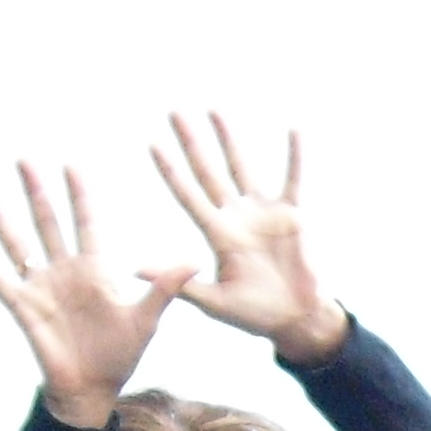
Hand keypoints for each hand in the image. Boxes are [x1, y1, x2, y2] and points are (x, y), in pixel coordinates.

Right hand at [0, 162, 188, 429]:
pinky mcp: (24, 308)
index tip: (71, 164)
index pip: (85, 223)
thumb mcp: (146, 319)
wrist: (94, 390)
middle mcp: (65, 272)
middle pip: (48, 223)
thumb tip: (194, 261)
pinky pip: (1, 280)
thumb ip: (163, 288)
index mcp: (95, 271)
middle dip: (37, 192)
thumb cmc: (120, 355)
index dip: (79, 195)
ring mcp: (42, 288)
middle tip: (24, 159)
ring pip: (18, 244)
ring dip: (2, 218)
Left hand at [154, 114, 344, 366]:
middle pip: (208, 172)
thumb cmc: (255, 315)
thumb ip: (179, 284)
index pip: (188, 196)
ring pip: (241, 167)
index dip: (171, 171)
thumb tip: (134, 271)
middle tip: (174, 112)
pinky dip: (294, 156)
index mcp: (217, 235)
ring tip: (214, 110)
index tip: (152, 144)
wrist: (296, 320)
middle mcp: (236, 218)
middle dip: (191, 143)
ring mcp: (263, 214)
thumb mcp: (214, 303)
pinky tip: (294, 130)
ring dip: (228, 139)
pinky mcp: (292, 216)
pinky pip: (293, 179)